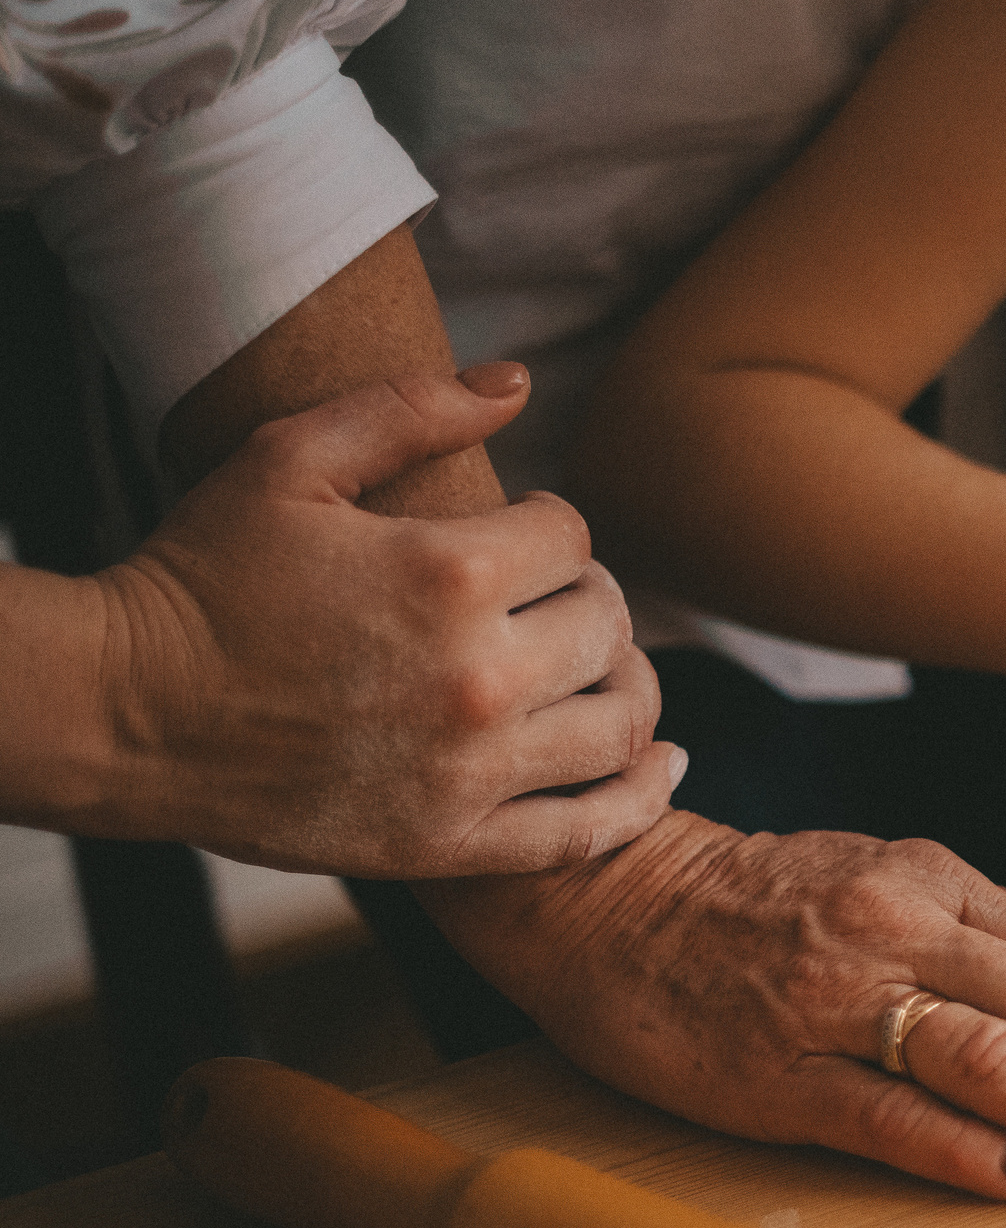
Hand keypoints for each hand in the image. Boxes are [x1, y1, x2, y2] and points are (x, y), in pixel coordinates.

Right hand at [91, 365, 680, 875]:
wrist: (123, 711)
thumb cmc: (200, 575)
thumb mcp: (287, 459)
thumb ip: (409, 409)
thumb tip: (520, 382)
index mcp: (448, 573)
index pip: (571, 537)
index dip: (550, 525)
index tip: (521, 535)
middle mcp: (478, 677)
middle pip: (607, 625)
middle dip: (593, 599)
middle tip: (560, 598)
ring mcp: (470, 771)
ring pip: (619, 724)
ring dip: (631, 685)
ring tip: (608, 668)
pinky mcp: (451, 845)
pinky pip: (586, 831)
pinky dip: (640, 799)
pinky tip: (660, 765)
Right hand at [416, 813, 1005, 1199]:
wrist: (608, 900)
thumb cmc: (759, 899)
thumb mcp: (887, 872)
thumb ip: (998, 922)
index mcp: (934, 883)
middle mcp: (898, 930)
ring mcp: (836, 1003)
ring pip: (989, 1055)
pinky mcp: (775, 1075)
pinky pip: (888, 1114)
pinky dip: (971, 1149)